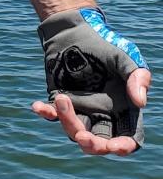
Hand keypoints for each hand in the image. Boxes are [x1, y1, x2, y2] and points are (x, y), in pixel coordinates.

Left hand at [33, 7, 150, 154]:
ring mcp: (81, 110)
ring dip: (68, 121)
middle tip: (82, 136)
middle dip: (93, 145)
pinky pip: (53, 114)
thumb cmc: (105, 44)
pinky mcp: (61, 101)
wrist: (76, 31)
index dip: (123, 147)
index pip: (128, 138)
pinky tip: (38, 106)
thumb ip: (138, 77)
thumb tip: (140, 103)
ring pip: (75, 131)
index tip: (114, 147)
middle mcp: (103, 114)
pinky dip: (46, 113)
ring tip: (62, 97)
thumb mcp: (126, 57)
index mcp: (124, 109)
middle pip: (100, 143)